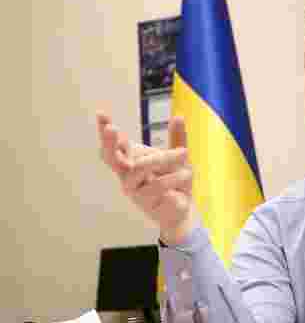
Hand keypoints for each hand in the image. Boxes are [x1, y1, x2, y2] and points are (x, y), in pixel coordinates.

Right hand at [96, 111, 197, 244]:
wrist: (184, 209)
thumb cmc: (175, 181)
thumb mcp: (178, 157)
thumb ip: (177, 138)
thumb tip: (178, 116)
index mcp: (131, 162)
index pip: (113, 146)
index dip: (104, 132)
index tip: (101, 114)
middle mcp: (127, 176)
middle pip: (111, 158)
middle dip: (110, 142)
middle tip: (113, 128)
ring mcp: (134, 190)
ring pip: (140, 168)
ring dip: (164, 158)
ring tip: (184, 154)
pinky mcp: (146, 203)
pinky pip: (159, 186)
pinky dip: (175, 177)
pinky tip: (186, 174)